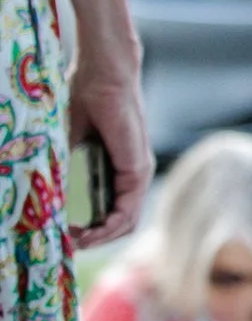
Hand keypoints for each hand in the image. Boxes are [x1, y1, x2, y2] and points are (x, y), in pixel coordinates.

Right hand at [65, 65, 150, 249]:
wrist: (103, 75)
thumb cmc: (84, 101)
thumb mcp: (66, 146)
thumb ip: (61, 173)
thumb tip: (44, 203)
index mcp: (117, 169)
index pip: (110, 212)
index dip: (88, 231)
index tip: (62, 237)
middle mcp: (132, 174)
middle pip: (120, 224)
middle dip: (92, 240)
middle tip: (66, 245)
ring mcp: (138, 172)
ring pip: (126, 221)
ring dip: (99, 237)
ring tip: (73, 242)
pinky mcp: (137, 167)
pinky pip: (128, 208)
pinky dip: (108, 225)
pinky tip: (86, 231)